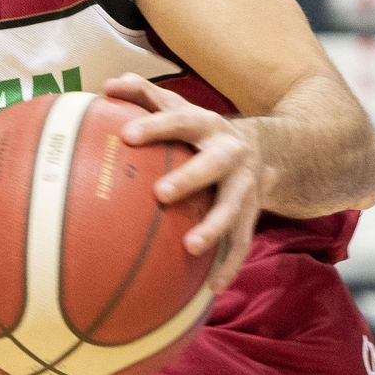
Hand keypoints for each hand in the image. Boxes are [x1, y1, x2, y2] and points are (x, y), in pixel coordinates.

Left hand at [103, 74, 262, 292]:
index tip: (126, 135)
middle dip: (189, 178)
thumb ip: (143, 94)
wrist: (268, 149)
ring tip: (190, 247)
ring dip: (214, 228)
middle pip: (213, 165)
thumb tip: (106, 86)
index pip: (180, 120)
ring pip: (233, 209)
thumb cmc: (200, 130)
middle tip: (160, 194)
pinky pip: (242, 244)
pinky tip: (210, 288)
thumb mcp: (179, 107)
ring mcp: (245, 188)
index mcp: (208, 126)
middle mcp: (231, 155)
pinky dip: (229, 266)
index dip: (155, 126)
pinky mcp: (251, 216)